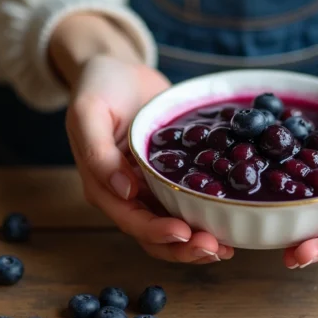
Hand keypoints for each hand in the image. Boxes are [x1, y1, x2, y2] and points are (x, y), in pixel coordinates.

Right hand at [50, 14, 233, 263]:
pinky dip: (207, 217)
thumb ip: (98, 153)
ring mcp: (151, 187)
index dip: (157, 232)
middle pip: (155, 235)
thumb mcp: (88, 113)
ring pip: (174, 226)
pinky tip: (229, 221)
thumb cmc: (98, 87)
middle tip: (216, 248)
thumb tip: (126, 191)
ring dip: (199, 242)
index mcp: (103, 186)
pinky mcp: (171, 176)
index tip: (185, 233)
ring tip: (227, 247)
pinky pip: (188, 203)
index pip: (132, 220)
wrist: (119, 69)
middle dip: (185, 247)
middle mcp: (127, 194)